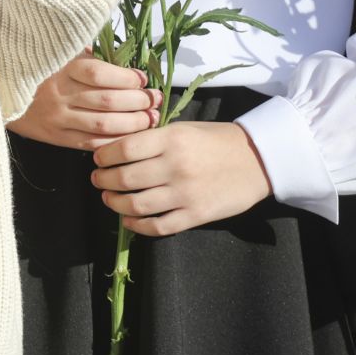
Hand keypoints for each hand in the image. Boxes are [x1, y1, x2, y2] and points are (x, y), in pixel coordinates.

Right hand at [8, 50, 158, 150]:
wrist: (0, 92)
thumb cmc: (36, 68)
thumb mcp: (58, 53)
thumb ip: (86, 55)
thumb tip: (123, 57)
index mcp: (61, 68)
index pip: (99, 74)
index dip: (126, 77)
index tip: (143, 78)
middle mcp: (59, 94)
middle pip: (107, 101)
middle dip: (137, 102)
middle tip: (155, 101)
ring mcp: (57, 118)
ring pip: (102, 125)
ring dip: (132, 124)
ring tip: (150, 120)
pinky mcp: (55, 137)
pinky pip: (90, 143)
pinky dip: (113, 142)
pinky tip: (130, 138)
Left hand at [92, 120, 272, 235]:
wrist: (258, 160)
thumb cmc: (218, 140)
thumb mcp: (185, 128)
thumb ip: (154, 139)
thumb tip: (118, 148)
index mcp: (172, 139)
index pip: (124, 148)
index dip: (104, 155)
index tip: (97, 159)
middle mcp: (176, 166)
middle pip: (125, 178)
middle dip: (103, 180)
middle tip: (97, 179)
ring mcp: (185, 194)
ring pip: (136, 205)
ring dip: (115, 203)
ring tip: (108, 198)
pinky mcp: (196, 215)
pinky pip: (158, 226)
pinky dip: (137, 225)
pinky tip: (129, 220)